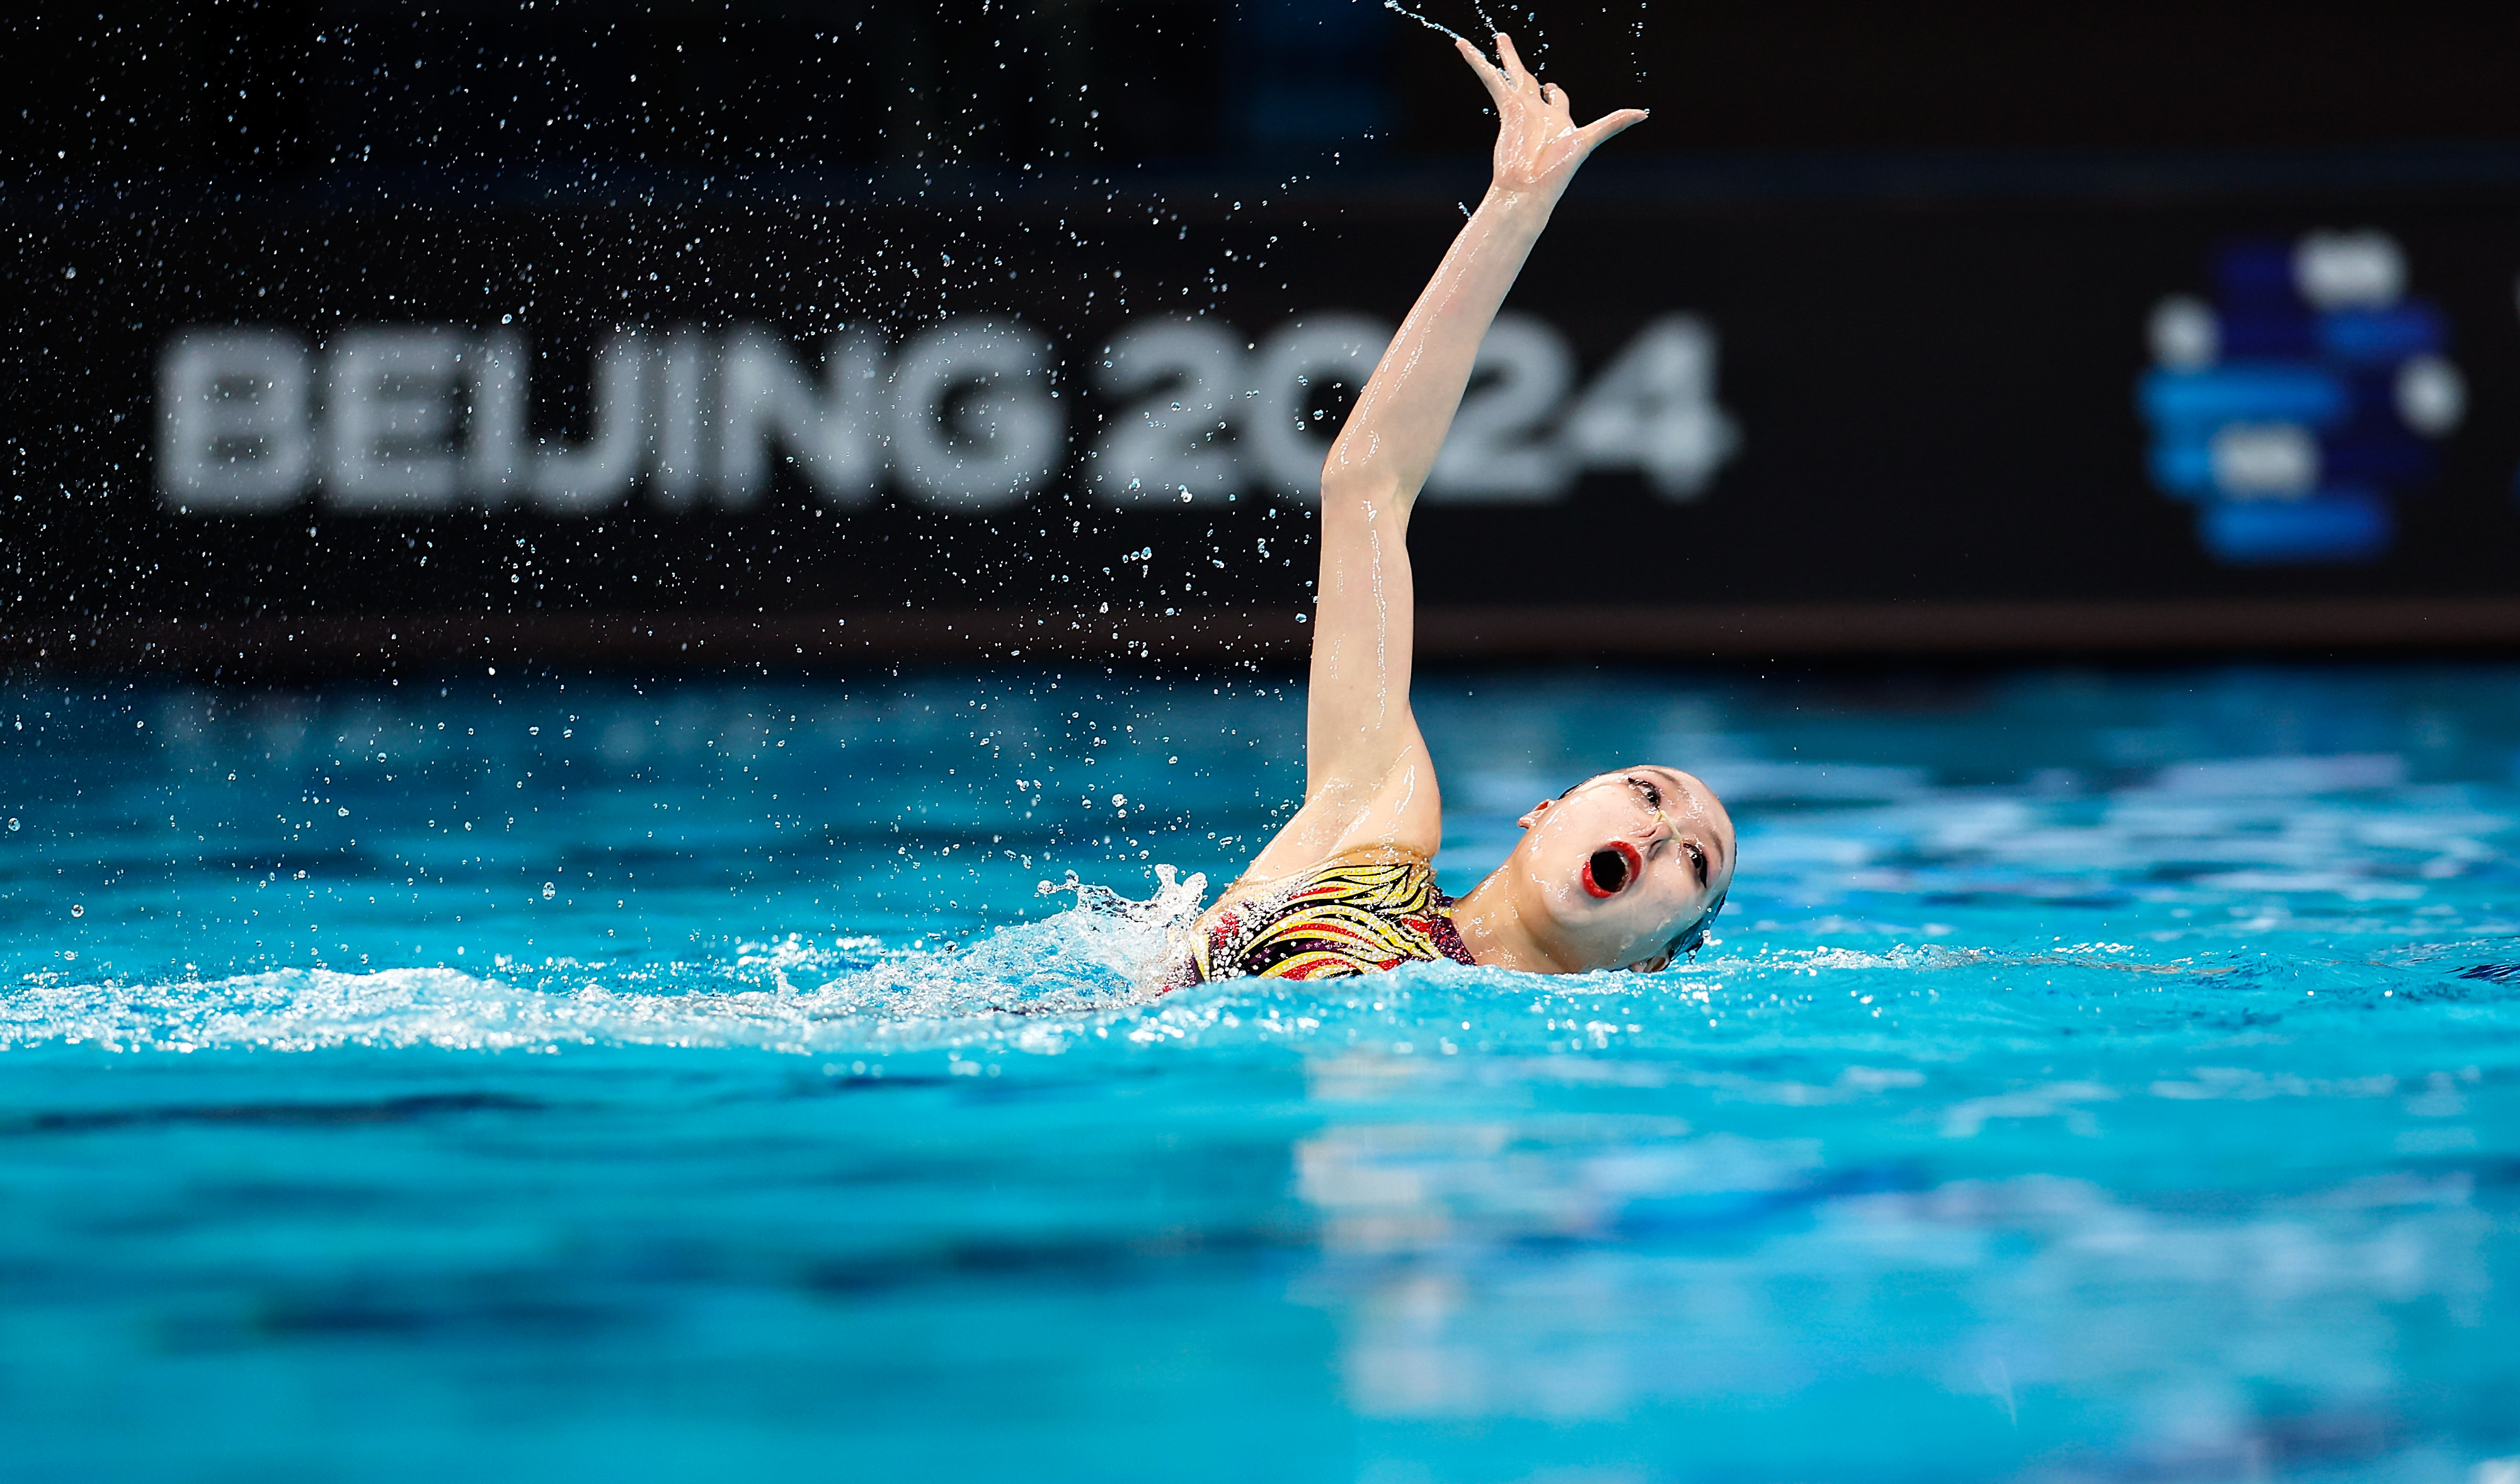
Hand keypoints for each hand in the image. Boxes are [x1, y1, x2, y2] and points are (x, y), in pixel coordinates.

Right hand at [1457, 32, 1646, 204]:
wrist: (1528, 189)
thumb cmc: (1557, 170)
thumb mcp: (1589, 140)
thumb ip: (1613, 123)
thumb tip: (1643, 113)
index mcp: (1556, 120)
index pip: (1556, 98)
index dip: (1554, 91)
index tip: (1551, 86)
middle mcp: (1536, 112)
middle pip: (1526, 78)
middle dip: (1516, 60)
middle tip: (1504, 42)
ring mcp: (1519, 109)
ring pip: (1508, 74)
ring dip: (1502, 55)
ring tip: (1495, 37)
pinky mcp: (1504, 108)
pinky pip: (1490, 79)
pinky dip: (1477, 62)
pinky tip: (1464, 47)